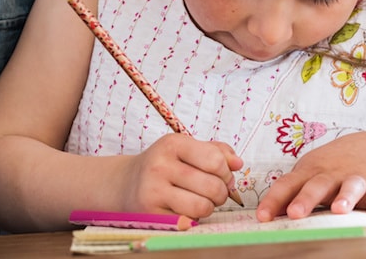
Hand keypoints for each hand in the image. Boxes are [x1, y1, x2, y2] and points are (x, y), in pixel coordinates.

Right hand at [120, 134, 242, 218]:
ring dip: (209, 207)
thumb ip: (217, 151)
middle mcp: (160, 165)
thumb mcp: (187, 149)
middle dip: (221, 193)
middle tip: (214, 192)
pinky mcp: (151, 213)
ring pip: (202, 206)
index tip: (222, 176)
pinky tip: (186, 209)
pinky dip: (194, 218)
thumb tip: (238, 163)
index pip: (215, 160)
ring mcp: (154, 190)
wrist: (127, 183)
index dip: (226, 172)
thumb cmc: (165, 165)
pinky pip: (188, 221)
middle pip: (212, 186)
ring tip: (202, 201)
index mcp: (173, 144)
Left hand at [256, 131, 365, 220]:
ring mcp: (356, 177)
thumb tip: (265, 216)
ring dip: (345, 197)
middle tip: (294, 213)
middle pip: (317, 185)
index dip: (274, 200)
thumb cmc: (330, 168)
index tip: (262, 217)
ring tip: (339, 210)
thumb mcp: (308, 174)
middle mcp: (331, 174)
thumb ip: (289, 194)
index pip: (287, 185)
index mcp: (309, 172)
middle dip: (306, 199)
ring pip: (350, 187)